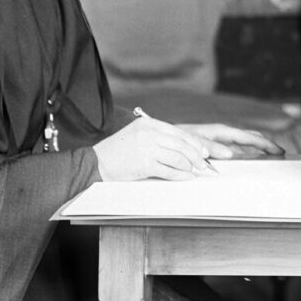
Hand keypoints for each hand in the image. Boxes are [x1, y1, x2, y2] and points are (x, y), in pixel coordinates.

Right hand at [93, 117, 222, 180]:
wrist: (96, 162)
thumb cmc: (118, 151)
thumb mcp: (137, 135)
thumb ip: (157, 137)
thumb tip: (184, 147)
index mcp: (148, 124)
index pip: (178, 132)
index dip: (194, 143)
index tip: (204, 151)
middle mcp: (148, 134)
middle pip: (181, 144)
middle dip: (197, 155)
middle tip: (204, 164)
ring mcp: (146, 149)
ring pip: (178, 157)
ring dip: (190, 166)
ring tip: (195, 171)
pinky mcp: (144, 164)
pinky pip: (169, 170)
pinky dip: (181, 175)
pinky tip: (186, 177)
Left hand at [176, 123, 284, 157]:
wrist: (162, 139)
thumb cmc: (175, 139)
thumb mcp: (191, 142)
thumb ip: (209, 146)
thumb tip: (230, 153)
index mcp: (218, 131)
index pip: (246, 137)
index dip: (263, 143)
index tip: (277, 150)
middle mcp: (221, 135)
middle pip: (249, 138)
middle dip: (266, 144)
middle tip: (281, 152)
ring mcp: (219, 141)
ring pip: (244, 144)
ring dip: (258, 149)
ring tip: (271, 156)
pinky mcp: (215, 148)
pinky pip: (235, 151)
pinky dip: (247, 154)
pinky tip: (252, 160)